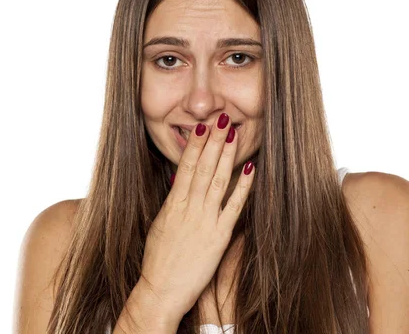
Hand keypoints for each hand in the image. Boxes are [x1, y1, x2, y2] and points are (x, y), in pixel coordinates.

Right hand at [139, 112, 255, 321]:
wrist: (161, 289)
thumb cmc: (158, 260)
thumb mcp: (160, 225)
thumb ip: (172, 203)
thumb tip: (179, 182)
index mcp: (173, 204)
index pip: (186, 166)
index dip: (196, 145)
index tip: (203, 127)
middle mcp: (189, 207)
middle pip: (203, 167)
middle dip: (213, 140)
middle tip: (222, 118)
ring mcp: (205, 220)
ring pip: (217, 180)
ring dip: (226, 155)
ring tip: (233, 134)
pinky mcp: (219, 235)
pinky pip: (234, 206)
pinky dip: (242, 187)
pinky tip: (250, 169)